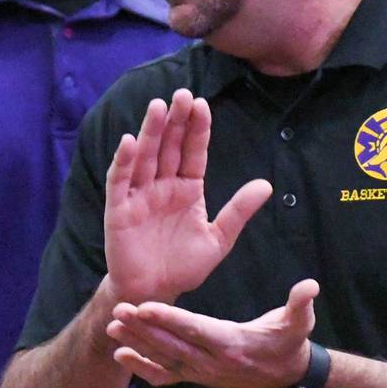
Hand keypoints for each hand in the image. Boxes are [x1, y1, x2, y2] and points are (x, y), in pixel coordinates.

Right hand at [104, 89, 270, 303]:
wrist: (154, 293)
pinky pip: (121, 181)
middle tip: (182, 94)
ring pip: (146, 156)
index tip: (203, 104)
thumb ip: (238, 212)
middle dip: (176, 121)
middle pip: (169, 146)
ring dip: (150, 131)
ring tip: (158, 106)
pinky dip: (123, 161)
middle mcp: (163, 186)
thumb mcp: (218, 239)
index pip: (193, 152)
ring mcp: (140, 195)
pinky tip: (129, 141)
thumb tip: (267, 185)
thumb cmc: (184, 266)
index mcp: (188, 189)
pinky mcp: (119, 209)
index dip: (198, 129)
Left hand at [107, 278, 320, 387]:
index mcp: (232, 344)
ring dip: (135, 344)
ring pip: (162, 359)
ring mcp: (201, 373)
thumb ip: (301, 304)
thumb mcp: (300, 322)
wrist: (287, 379)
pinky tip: (119, 356)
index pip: (195, 330)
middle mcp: (212, 362)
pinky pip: (164, 376)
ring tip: (110, 327)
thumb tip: (310, 286)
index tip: (145, 307)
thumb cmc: (291, 343)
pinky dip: (141, 368)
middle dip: (142, 329)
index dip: (169, 320)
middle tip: (117, 310)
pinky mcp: (196, 376)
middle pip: (171, 345)